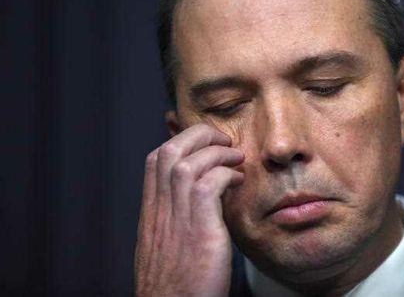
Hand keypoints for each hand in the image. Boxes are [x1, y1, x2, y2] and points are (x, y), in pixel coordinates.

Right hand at [134, 124, 243, 296]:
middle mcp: (160, 209)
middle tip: (223, 141)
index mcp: (152, 211)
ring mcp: (176, 218)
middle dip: (199, 135)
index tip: (205, 143)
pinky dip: (226, 174)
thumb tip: (199, 196)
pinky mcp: (198, 230)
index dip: (182, 140)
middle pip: (169, 150)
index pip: (156, 158)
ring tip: (236, 158)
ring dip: (217, 151)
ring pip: (188, 161)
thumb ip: (177, 216)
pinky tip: (238, 181)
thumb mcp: (168, 244)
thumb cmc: (178, 284)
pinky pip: (209, 183)